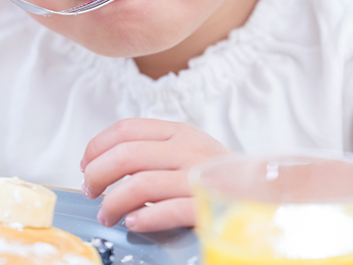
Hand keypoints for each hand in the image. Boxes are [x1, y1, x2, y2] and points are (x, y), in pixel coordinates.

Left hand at [80, 119, 229, 231]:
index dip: (97, 146)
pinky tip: (133, 223)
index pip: (126, 129)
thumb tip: (103, 161)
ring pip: (140, 184)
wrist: (267, 194)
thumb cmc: (216, 175)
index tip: (85, 164)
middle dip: (97, 175)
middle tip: (89, 191)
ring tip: (107, 215)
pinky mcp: (208, 207)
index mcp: (179, 132)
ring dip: (113, 203)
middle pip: (126, 155)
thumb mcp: (188, 149)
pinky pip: (167, 210)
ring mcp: (198, 177)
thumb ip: (153, 149)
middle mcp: (188, 149)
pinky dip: (144, 218)